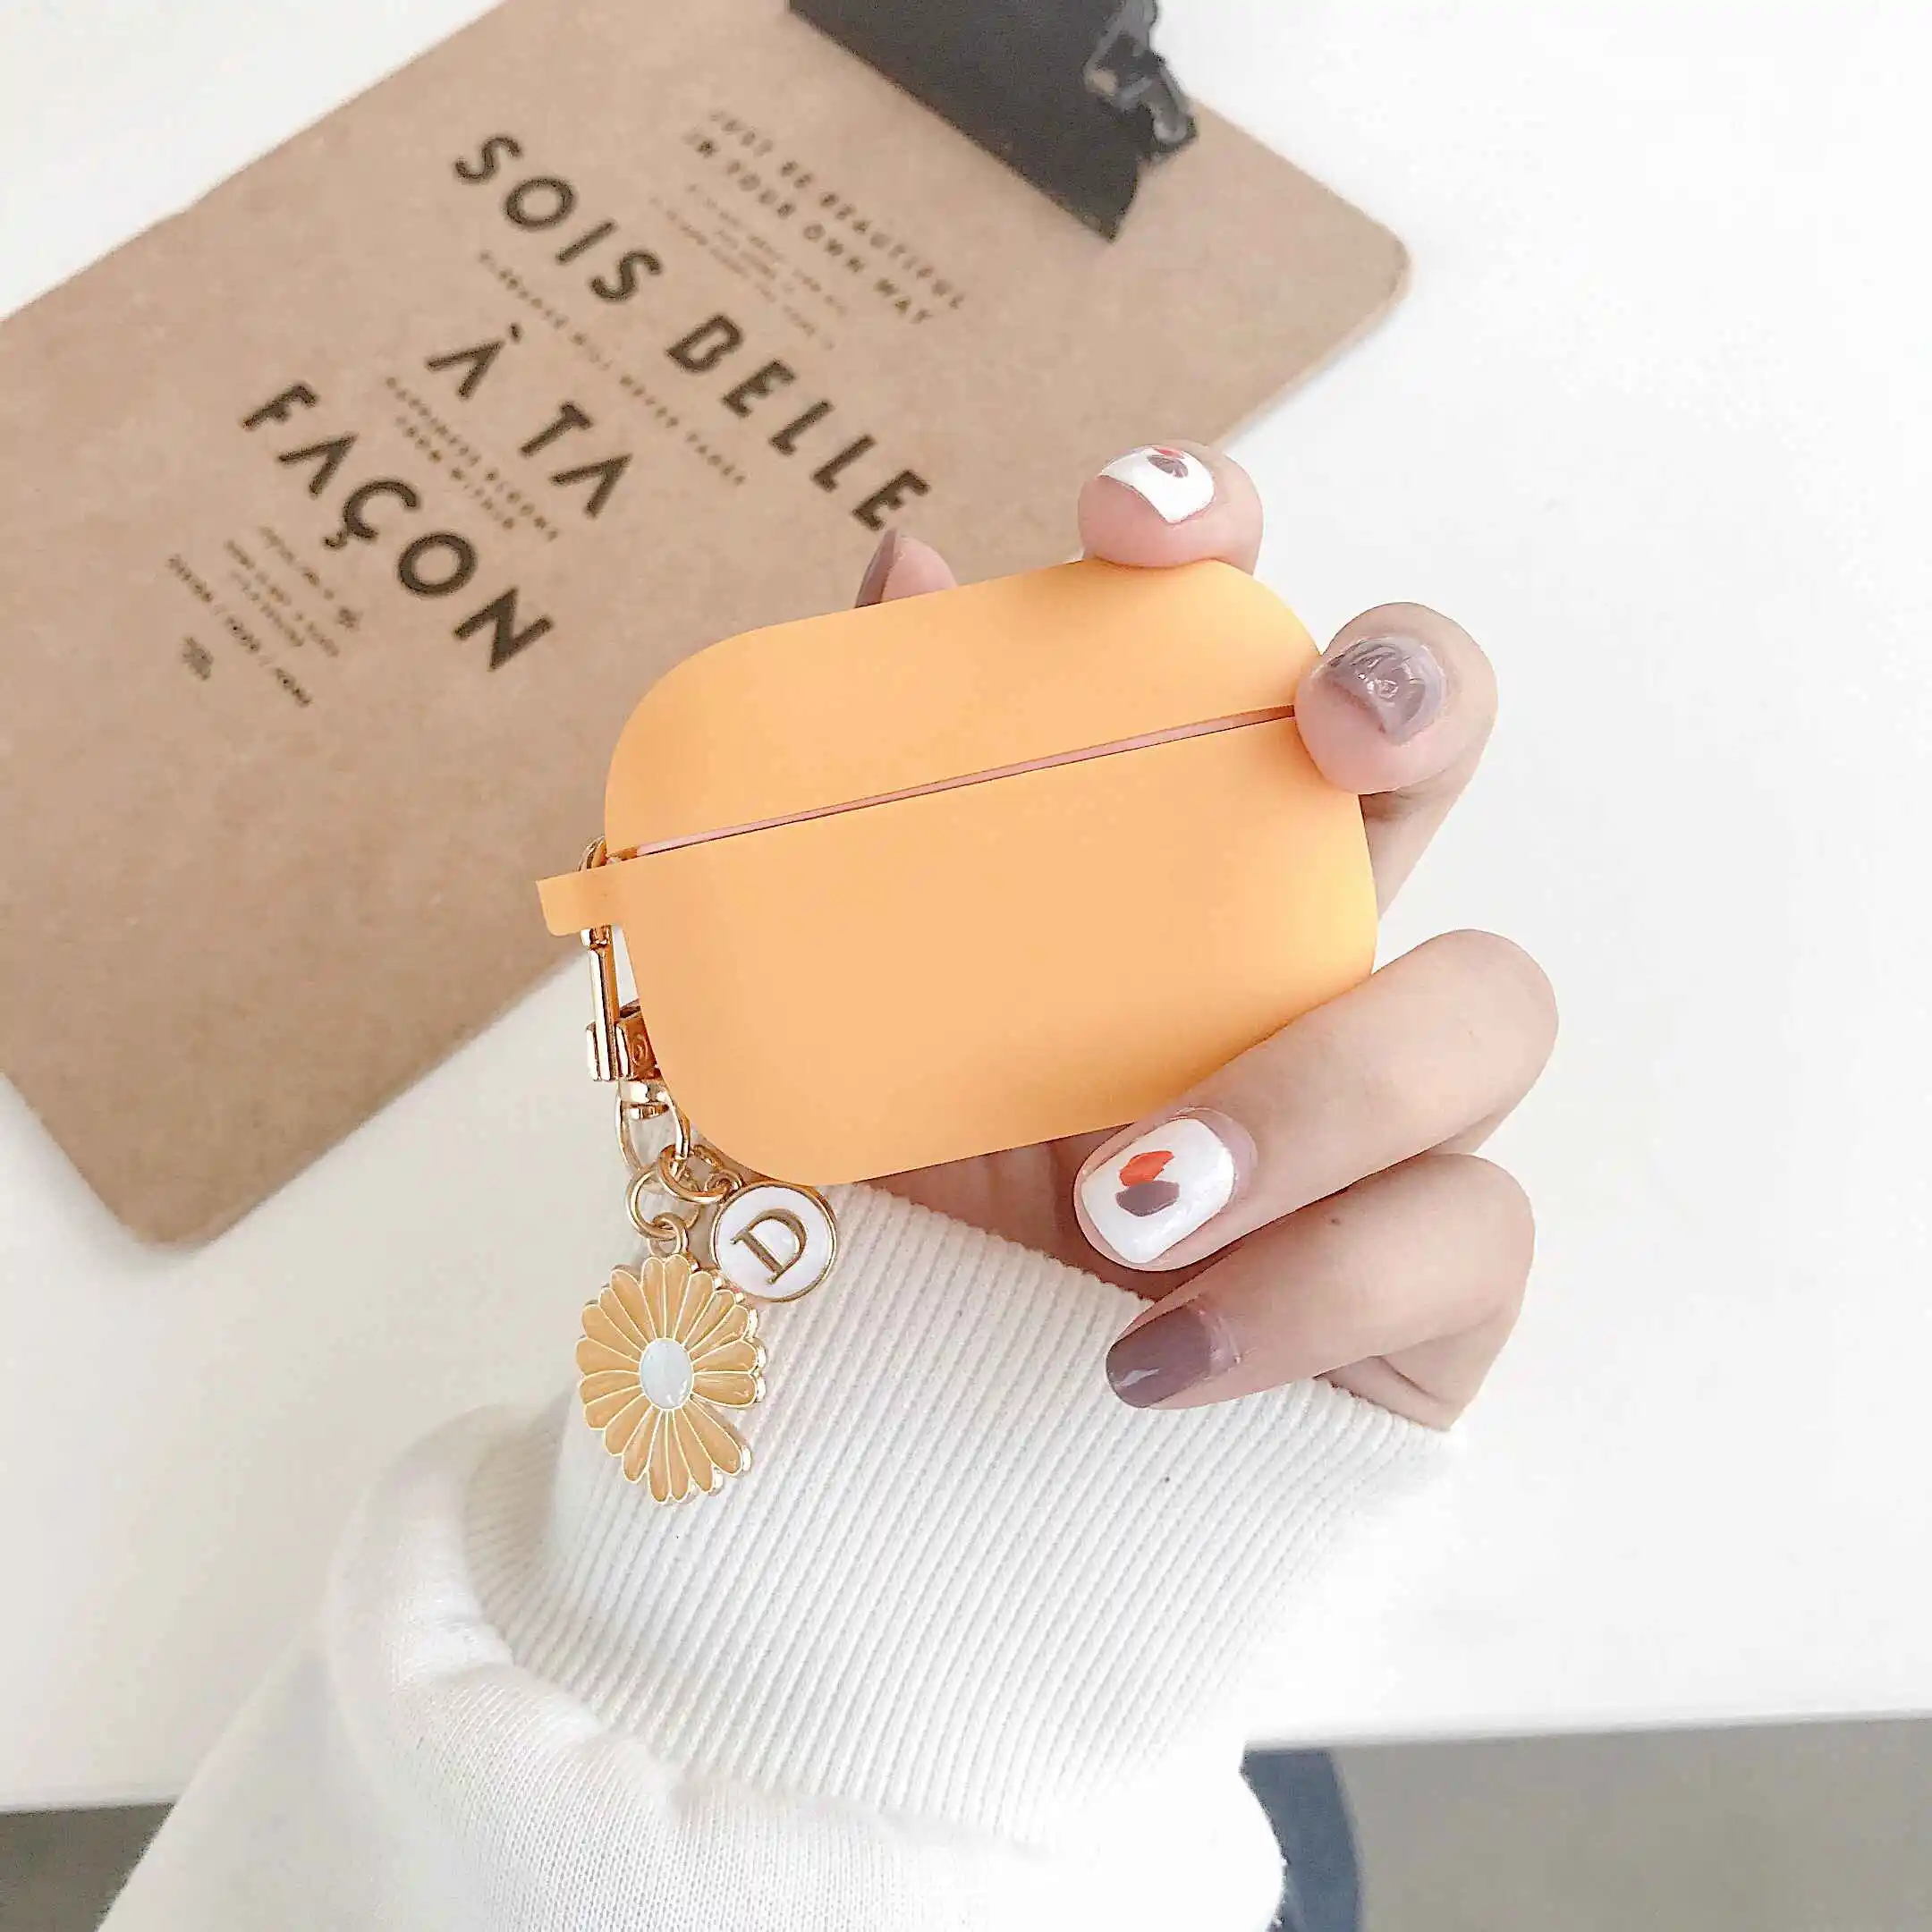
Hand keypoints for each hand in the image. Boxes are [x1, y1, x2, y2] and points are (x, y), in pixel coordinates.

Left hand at [865, 444, 1555, 1426]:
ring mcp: (1380, 1109)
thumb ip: (822, 844)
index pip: (1203, 650)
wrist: (912, 1504)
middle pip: (1430, 746)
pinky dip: (1308, 1285)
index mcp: (1123, 871)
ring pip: (1486, 999)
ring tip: (1123, 1204)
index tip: (1125, 531)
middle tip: (1325, 734)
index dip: (1205, 546)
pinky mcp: (1436, 1276)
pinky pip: (1464, 1232)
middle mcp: (1273, 950)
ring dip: (1322, 1079)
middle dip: (1412, 688)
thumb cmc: (873, 1254)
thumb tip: (893, 576)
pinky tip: (1149, 1357)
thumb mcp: (801, 1057)